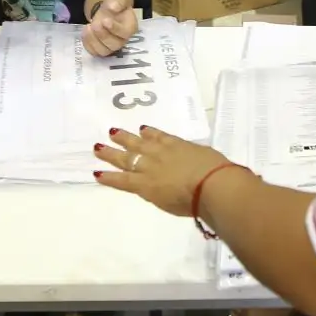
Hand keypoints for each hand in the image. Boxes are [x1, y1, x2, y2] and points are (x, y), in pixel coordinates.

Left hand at [82, 0, 137, 56]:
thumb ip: (118, 1)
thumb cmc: (115, 4)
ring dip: (93, 40)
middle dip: (102, 35)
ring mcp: (111, 46)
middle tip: (94, 24)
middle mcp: (122, 40)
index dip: (115, 28)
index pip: (125, 33)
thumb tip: (113, 7)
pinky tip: (85, 31)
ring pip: (103, 51)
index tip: (105, 20)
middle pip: (114, 45)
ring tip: (88, 27)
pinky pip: (94, 52)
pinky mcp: (100, 49)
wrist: (108, 10)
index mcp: (130, 27)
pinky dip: (87, 43)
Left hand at [93, 126, 249, 216]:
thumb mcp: (210, 159)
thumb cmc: (219, 173)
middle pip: (139, 143)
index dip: (150, 134)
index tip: (143, 129)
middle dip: (125, 138)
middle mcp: (162, 153)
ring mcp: (151, 167)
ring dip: (111, 153)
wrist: (212, 185)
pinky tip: (97, 174)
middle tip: (112, 132)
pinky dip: (109, 177)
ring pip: (126, 158)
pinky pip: (122, 180)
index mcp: (179, 146)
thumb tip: (203, 165)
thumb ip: (202, 161)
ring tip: (97, 147)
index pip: (161, 137)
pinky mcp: (144, 185)